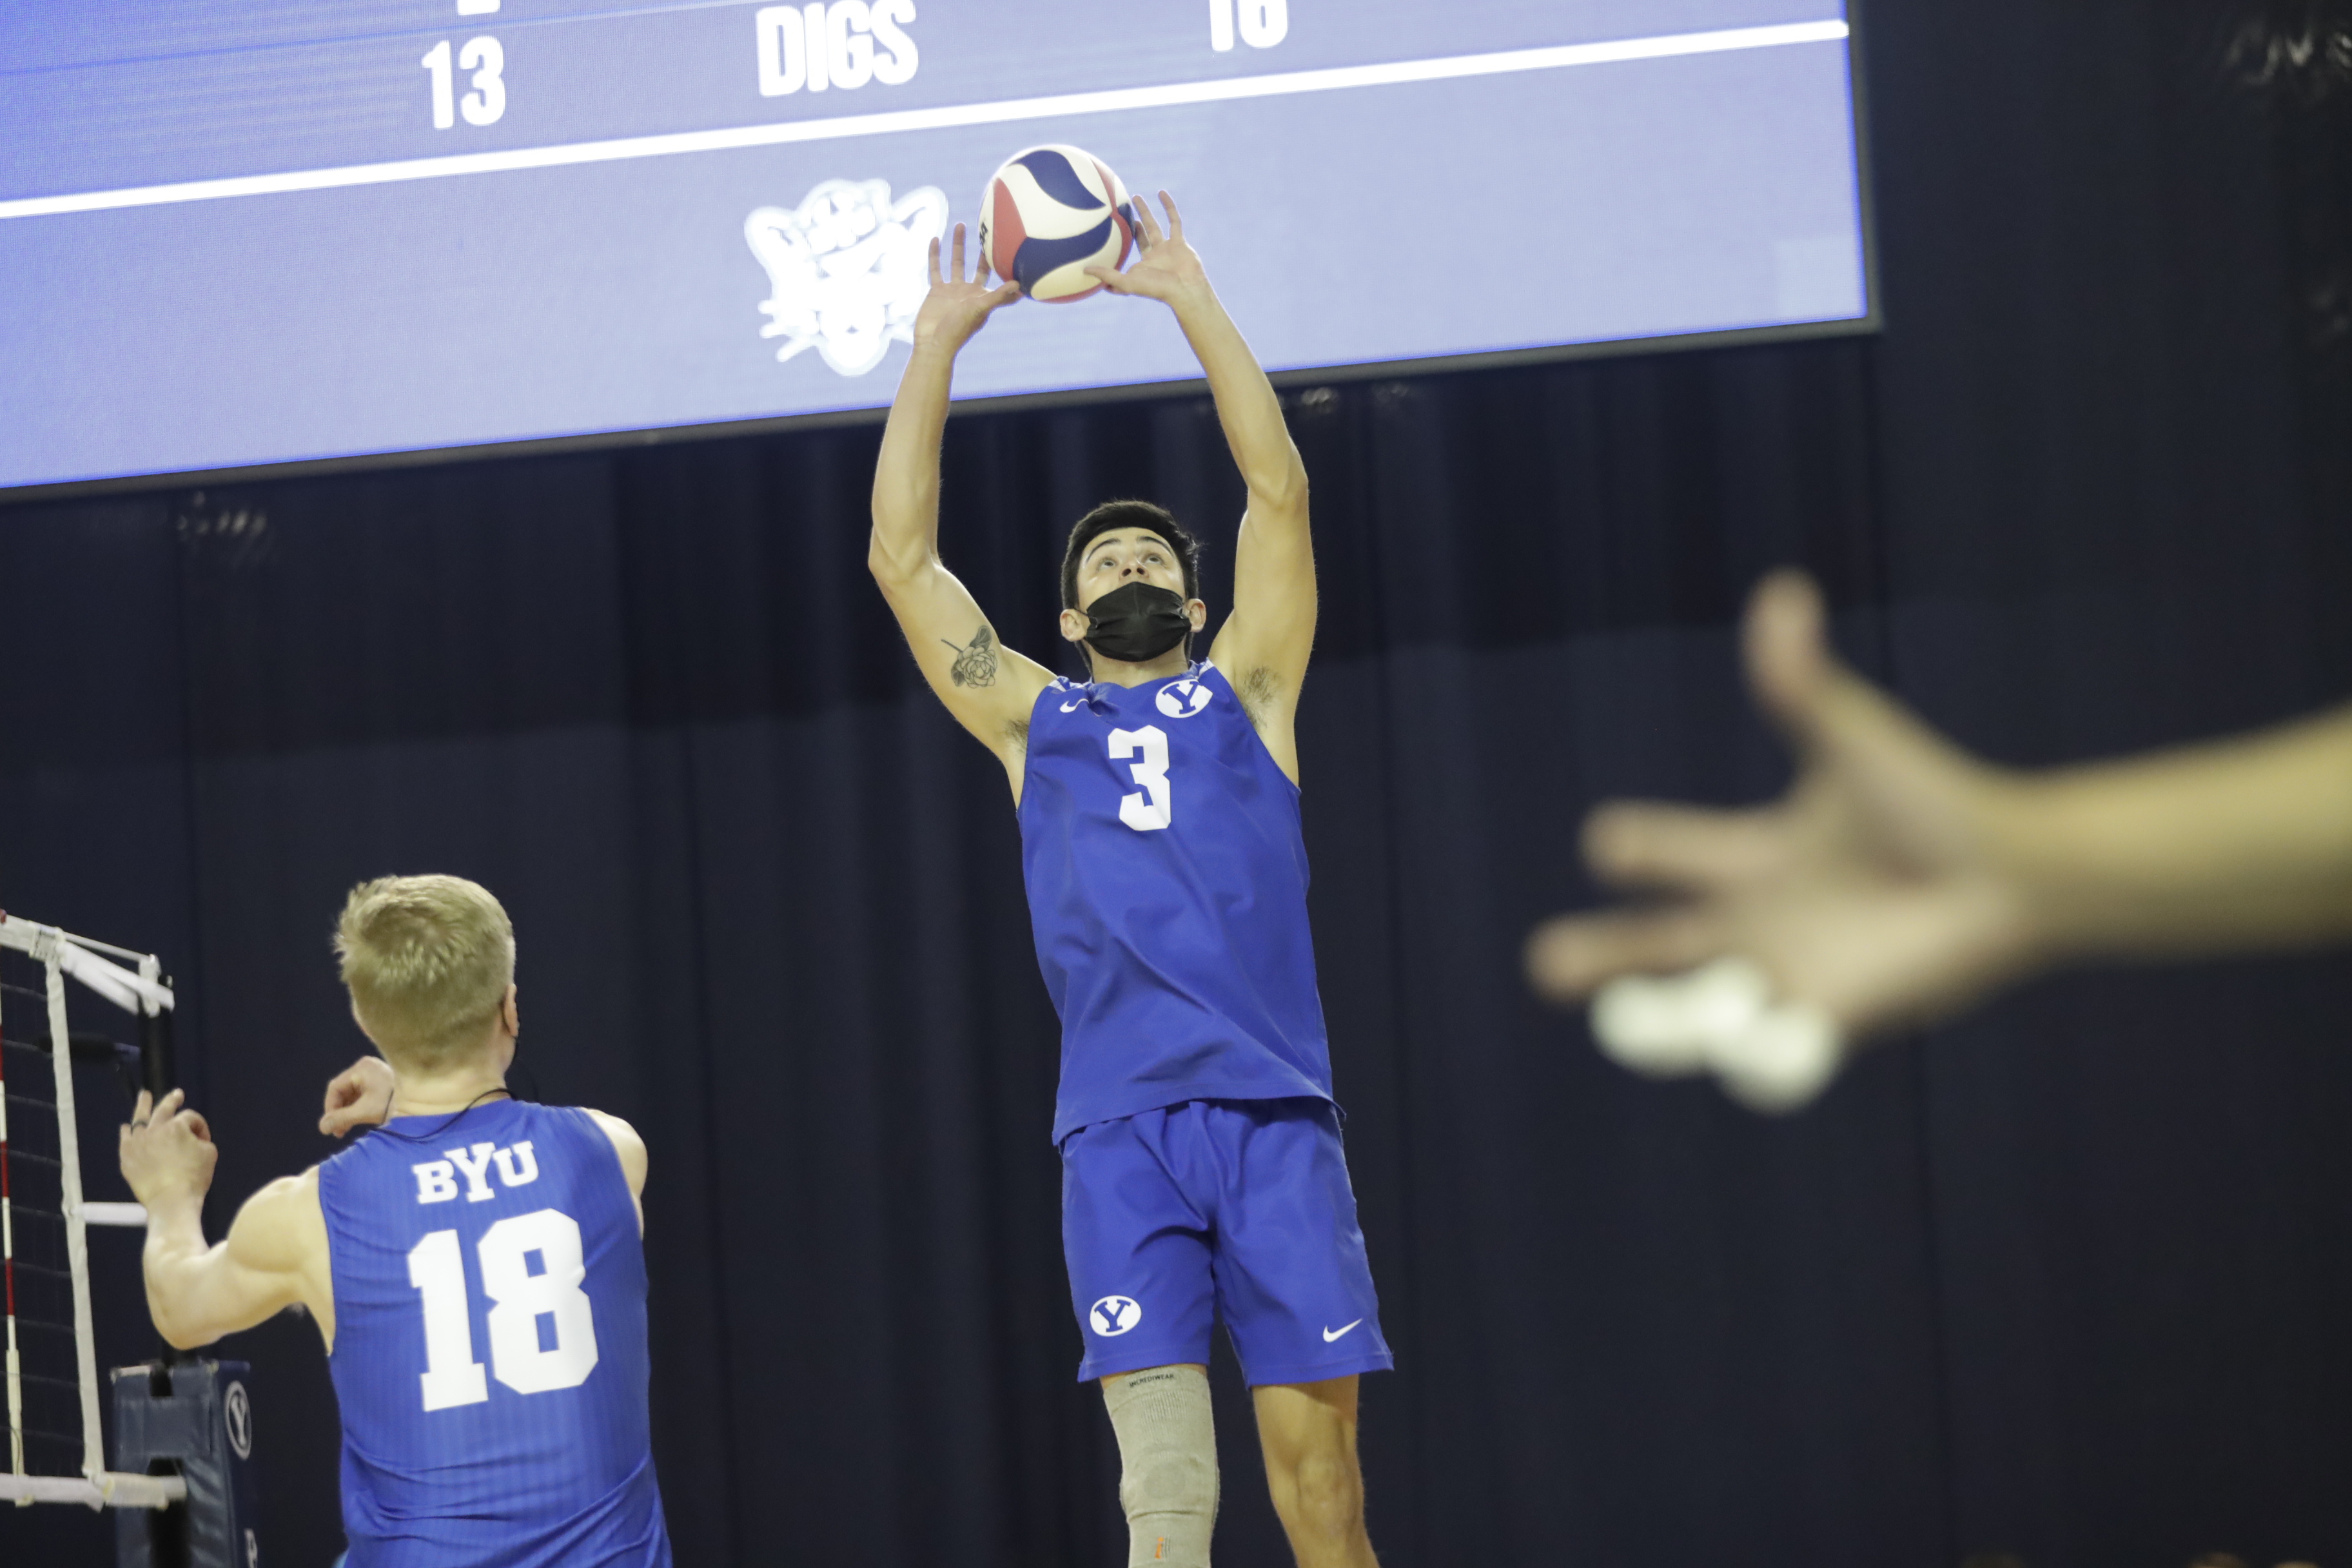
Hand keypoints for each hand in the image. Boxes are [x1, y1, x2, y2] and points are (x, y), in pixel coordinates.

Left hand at [119, 1089, 216, 1208]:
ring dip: (144, 1106)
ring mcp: (138, 1142)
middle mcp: (155, 1129)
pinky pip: (125, 1139)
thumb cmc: (194, 1177)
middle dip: (171, 1100)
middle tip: (176, 1094)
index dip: (200, 1126)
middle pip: (163, 1109)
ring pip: (140, 1119)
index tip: (204, 1140)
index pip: (190, 1117)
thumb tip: (193, 1139)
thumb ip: (202, 1140)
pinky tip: (126, 1127)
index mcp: (177, 1127)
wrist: (171, 1200)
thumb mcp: (210, 1153)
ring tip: (144, 1097)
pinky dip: (127, 1131)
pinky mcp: (127, 1156)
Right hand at [319, 1055, 396, 1136]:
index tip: (330, 1124)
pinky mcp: (381, 1082)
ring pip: (353, 1094)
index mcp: (362, 1068)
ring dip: (348, 1112)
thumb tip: (321, 1127)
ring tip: (345, 1130)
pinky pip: (363, 1095)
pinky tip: (356, 1122)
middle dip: (340, 1112)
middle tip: (338, 1131)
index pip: (336, 1088)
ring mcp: (375, 1073)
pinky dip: (358, 1108)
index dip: (330, 1107)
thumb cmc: (395, 1103)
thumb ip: (342, 1119)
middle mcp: (367, 1067)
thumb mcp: (365, 1112)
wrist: (423, 1102)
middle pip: (344, 1091)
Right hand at [912, 222, 1021, 349]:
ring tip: (961, 224)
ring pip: (956, 261)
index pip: (999, 278)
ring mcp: (952, 290)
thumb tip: (1020, 284)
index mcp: (983, 296)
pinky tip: (936, 238)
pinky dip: (935, 254)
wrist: (933, 342)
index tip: (1015, 250)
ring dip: (959, 244)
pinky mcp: (936, 290)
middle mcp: (969, 291)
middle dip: (984, 250)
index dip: (1006, 266)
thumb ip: (999, 297)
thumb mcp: (980, 309)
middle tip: (989, 231)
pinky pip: (936, 267)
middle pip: (979, 266)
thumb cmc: (959, 329)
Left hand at [1085, 190, 1208, 304]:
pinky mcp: (1179, 241)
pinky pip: (1174, 220)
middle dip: (1131, 224)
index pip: (1126, 252)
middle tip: (1119, 209)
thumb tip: (1084, 270)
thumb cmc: (1156, 289)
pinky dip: (1168, 206)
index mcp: (1142, 265)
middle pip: (1140, 236)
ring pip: (1154, 225)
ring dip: (1145, 211)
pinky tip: (1161, 192)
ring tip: (1135, 196)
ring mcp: (1167, 248)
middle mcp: (1154, 255)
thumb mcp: (1126, 282)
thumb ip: (1107, 275)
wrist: (1185, 288)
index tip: (1105, 233)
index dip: (1117, 244)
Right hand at [1526, 572, 2039, 1041]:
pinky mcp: (1828, 1022)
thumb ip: (1801, 682)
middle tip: (1546, 967)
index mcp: (1748, 857)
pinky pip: (1766, 1057)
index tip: (1614, 845)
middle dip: (1596, 960)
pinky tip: (1733, 1044)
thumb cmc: (1933, 801)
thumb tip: (1782, 591)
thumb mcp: (1852, 739)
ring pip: (1693, 1014)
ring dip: (1654, 1022)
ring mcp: (1786, 977)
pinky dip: (1746, 1055)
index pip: (1660, 855)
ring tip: (1624, 1020)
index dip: (1628, 847)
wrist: (2012, 873)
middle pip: (1650, 948)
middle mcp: (1754, 922)